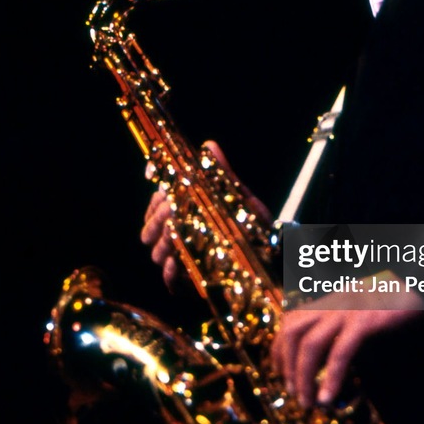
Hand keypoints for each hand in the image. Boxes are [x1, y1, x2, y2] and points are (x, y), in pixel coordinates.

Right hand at [140, 140, 270, 292]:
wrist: (272, 254)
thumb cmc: (251, 222)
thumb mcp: (238, 196)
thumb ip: (221, 173)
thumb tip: (208, 145)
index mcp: (185, 209)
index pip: (157, 200)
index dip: (153, 194)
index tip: (152, 179)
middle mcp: (178, 231)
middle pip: (151, 225)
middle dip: (156, 218)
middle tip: (169, 212)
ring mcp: (181, 255)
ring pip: (156, 250)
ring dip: (162, 243)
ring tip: (174, 236)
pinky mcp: (189, 278)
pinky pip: (169, 278)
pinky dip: (170, 271)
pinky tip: (176, 263)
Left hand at [271, 285, 422, 407]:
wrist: (423, 285)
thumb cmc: (395, 304)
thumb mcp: (362, 314)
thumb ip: (344, 334)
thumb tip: (330, 370)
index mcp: (330, 301)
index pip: (290, 321)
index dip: (279, 349)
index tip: (280, 374)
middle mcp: (332, 303)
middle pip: (292, 332)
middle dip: (287, 366)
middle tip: (294, 394)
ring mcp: (347, 310)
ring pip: (310, 343)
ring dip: (303, 377)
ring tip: (308, 402)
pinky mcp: (365, 321)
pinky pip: (340, 351)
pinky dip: (331, 377)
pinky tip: (328, 397)